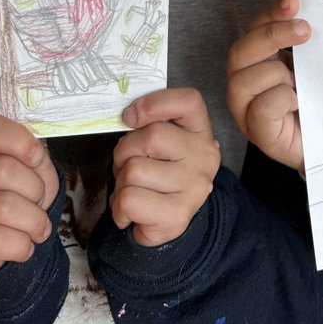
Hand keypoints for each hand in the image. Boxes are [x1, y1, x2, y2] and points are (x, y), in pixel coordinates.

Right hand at [0, 113, 58, 279]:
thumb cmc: (13, 203)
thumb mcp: (30, 175)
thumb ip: (36, 162)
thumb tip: (37, 159)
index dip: (19, 140)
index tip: (37, 158)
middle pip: (2, 169)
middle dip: (36, 189)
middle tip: (39, 204)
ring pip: (2, 207)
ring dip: (33, 220)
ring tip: (36, 228)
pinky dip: (21, 245)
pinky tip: (23, 247)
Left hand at [111, 87, 220, 246]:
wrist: (167, 221)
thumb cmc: (158, 173)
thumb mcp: (161, 142)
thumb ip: (149, 124)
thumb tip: (129, 117)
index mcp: (200, 131)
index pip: (188, 101)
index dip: (154, 104)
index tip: (131, 117)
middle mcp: (204, 156)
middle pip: (151, 136)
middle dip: (124, 152)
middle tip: (127, 166)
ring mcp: (194, 187)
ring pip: (133, 170)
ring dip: (120, 183)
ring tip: (132, 190)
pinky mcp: (177, 216)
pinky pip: (129, 200)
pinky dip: (118, 208)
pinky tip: (131, 212)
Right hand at [226, 0, 309, 172]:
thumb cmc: (319, 103)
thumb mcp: (311, 66)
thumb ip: (303, 44)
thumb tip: (308, 14)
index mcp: (256, 62)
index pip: (253, 29)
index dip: (270, 14)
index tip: (293, 1)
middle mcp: (243, 83)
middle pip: (241, 50)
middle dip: (273, 35)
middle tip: (306, 31)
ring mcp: (245, 110)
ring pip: (247, 78)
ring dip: (280, 75)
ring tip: (300, 86)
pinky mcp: (257, 132)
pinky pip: (263, 106)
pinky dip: (283, 99)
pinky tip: (299, 104)